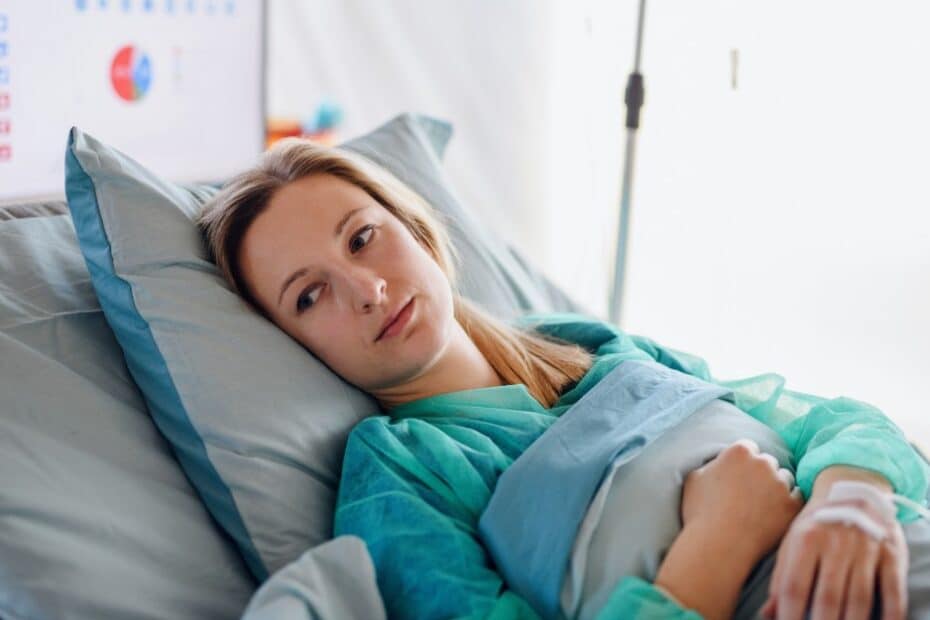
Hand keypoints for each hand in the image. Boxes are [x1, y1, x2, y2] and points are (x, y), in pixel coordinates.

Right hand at [682, 438, 803, 560]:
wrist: (718, 546)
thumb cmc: (700, 514)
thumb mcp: (694, 479)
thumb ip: (712, 464)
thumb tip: (719, 463)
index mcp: (738, 452)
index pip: (748, 448)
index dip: (742, 463)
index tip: (738, 476)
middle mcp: (762, 463)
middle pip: (768, 462)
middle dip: (761, 474)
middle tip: (750, 494)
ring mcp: (780, 484)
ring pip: (785, 479)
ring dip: (776, 488)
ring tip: (762, 507)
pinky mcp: (792, 505)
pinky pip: (797, 498)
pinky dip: (788, 505)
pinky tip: (775, 515)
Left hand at [761, 489, 907, 619]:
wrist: (854, 490)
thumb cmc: (816, 524)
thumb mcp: (792, 542)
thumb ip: (781, 579)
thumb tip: (767, 614)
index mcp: (805, 540)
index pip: (794, 587)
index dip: (790, 616)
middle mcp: (835, 544)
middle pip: (828, 598)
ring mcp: (865, 549)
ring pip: (859, 598)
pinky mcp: (891, 555)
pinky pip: (892, 591)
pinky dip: (890, 614)